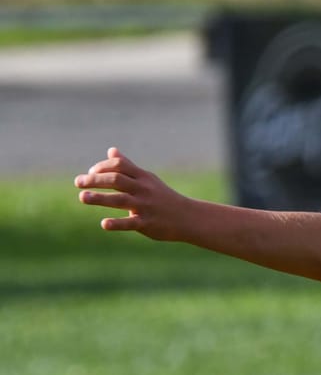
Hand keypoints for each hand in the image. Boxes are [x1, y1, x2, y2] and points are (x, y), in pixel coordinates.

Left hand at [75, 148, 195, 240]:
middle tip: (78, 182)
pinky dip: (117, 223)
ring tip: (82, 197)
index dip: (102, 167)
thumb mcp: (147, 179)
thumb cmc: (163, 197)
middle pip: (116, 180)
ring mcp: (145, 206)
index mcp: (143, 178)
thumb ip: (128, 166)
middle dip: (95, 180)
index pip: (119, 166)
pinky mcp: (147, 224)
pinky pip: (130, 223)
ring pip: (120, 200)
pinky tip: (104, 224)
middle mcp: (143, 190)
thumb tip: (111, 150)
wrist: (189, 218)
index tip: (90, 173)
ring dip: (99, 198)